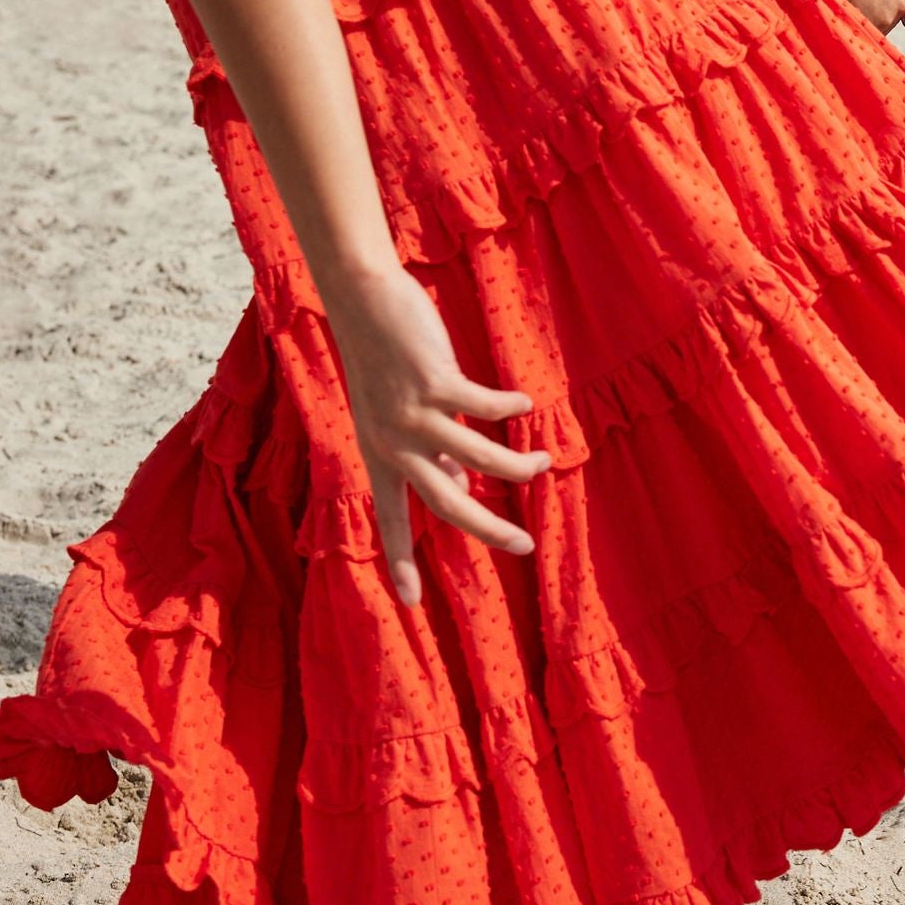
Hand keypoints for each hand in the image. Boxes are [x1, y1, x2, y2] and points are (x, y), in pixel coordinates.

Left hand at [326, 265, 550, 604]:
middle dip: (490, 530)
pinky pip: (485, 406)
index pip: (391, 520)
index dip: (401, 563)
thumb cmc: (381, 356)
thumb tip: (460, 479)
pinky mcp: (435, 382)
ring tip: (543, 464)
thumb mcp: (391, 414)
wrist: (361, 300)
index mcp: (378, 455)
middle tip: (524, 546)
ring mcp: (413, 414)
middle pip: (447, 504)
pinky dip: (508, 409)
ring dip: (517, 466)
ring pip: (479, 458)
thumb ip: (425, 449)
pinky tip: (525, 405)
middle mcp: (393, 443)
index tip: (411, 604)